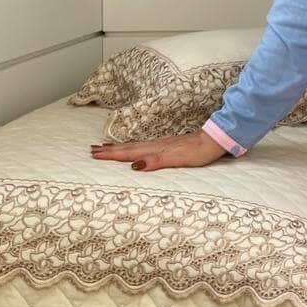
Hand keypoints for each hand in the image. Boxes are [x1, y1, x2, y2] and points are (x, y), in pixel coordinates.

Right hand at [89, 128, 227, 171]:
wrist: (214, 140)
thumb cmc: (198, 152)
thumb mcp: (177, 159)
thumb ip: (156, 161)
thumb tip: (134, 166)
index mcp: (155, 149)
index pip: (129, 153)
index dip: (112, 155)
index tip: (94, 154)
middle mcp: (156, 145)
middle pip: (129, 148)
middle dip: (110, 150)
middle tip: (92, 150)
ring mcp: (162, 144)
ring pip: (135, 146)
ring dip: (119, 147)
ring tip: (105, 147)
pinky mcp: (168, 145)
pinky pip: (144, 146)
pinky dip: (133, 147)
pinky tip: (133, 149)